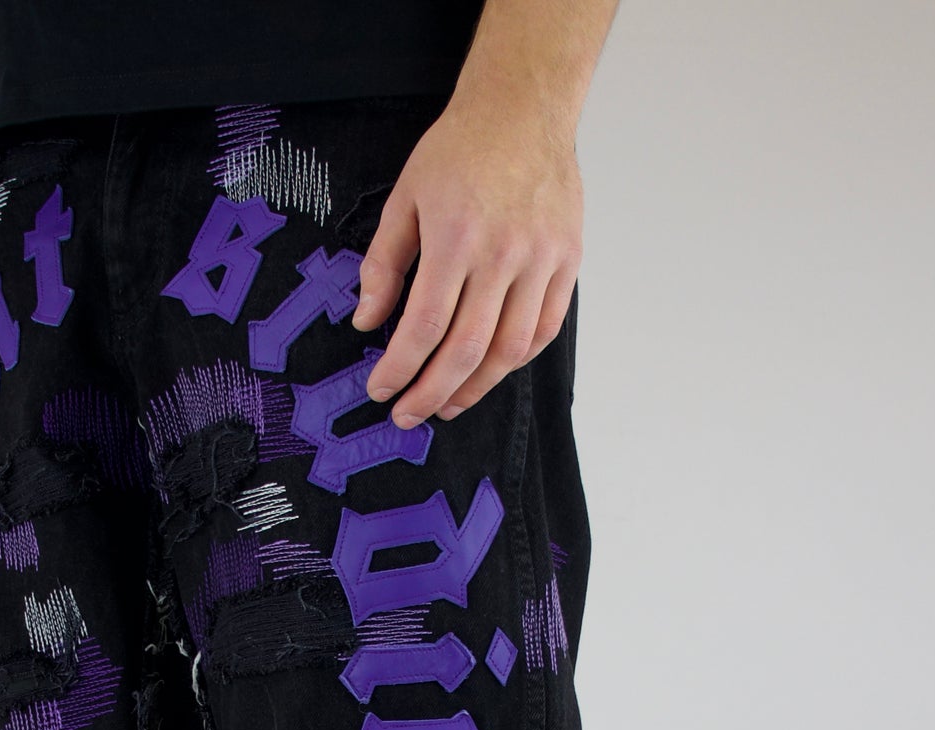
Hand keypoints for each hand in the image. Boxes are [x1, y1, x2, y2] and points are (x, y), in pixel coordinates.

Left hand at [353, 98, 582, 428]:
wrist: (524, 109)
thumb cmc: (461, 149)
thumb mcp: (405, 198)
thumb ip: (384, 263)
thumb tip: (367, 320)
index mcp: (455, 238)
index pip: (423, 327)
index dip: (400, 368)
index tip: (381, 388)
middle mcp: (502, 254)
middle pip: (466, 350)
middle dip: (432, 393)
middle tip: (408, 414)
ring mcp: (541, 259)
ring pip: (509, 350)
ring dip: (475, 388)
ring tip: (447, 404)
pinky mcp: (567, 260)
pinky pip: (544, 329)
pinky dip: (515, 360)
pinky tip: (489, 371)